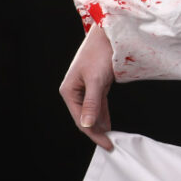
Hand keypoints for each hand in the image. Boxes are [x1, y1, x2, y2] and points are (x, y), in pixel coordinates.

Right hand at [59, 24, 115, 150]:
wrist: (108, 35)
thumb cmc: (100, 54)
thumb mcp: (96, 80)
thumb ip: (92, 103)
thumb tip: (87, 124)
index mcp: (69, 91)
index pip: (80, 120)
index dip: (94, 134)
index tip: (107, 144)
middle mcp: (74, 91)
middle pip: (85, 118)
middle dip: (97, 132)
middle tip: (111, 145)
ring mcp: (84, 89)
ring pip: (91, 112)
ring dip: (100, 125)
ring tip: (111, 138)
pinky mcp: (95, 85)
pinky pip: (98, 105)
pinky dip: (103, 115)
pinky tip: (108, 124)